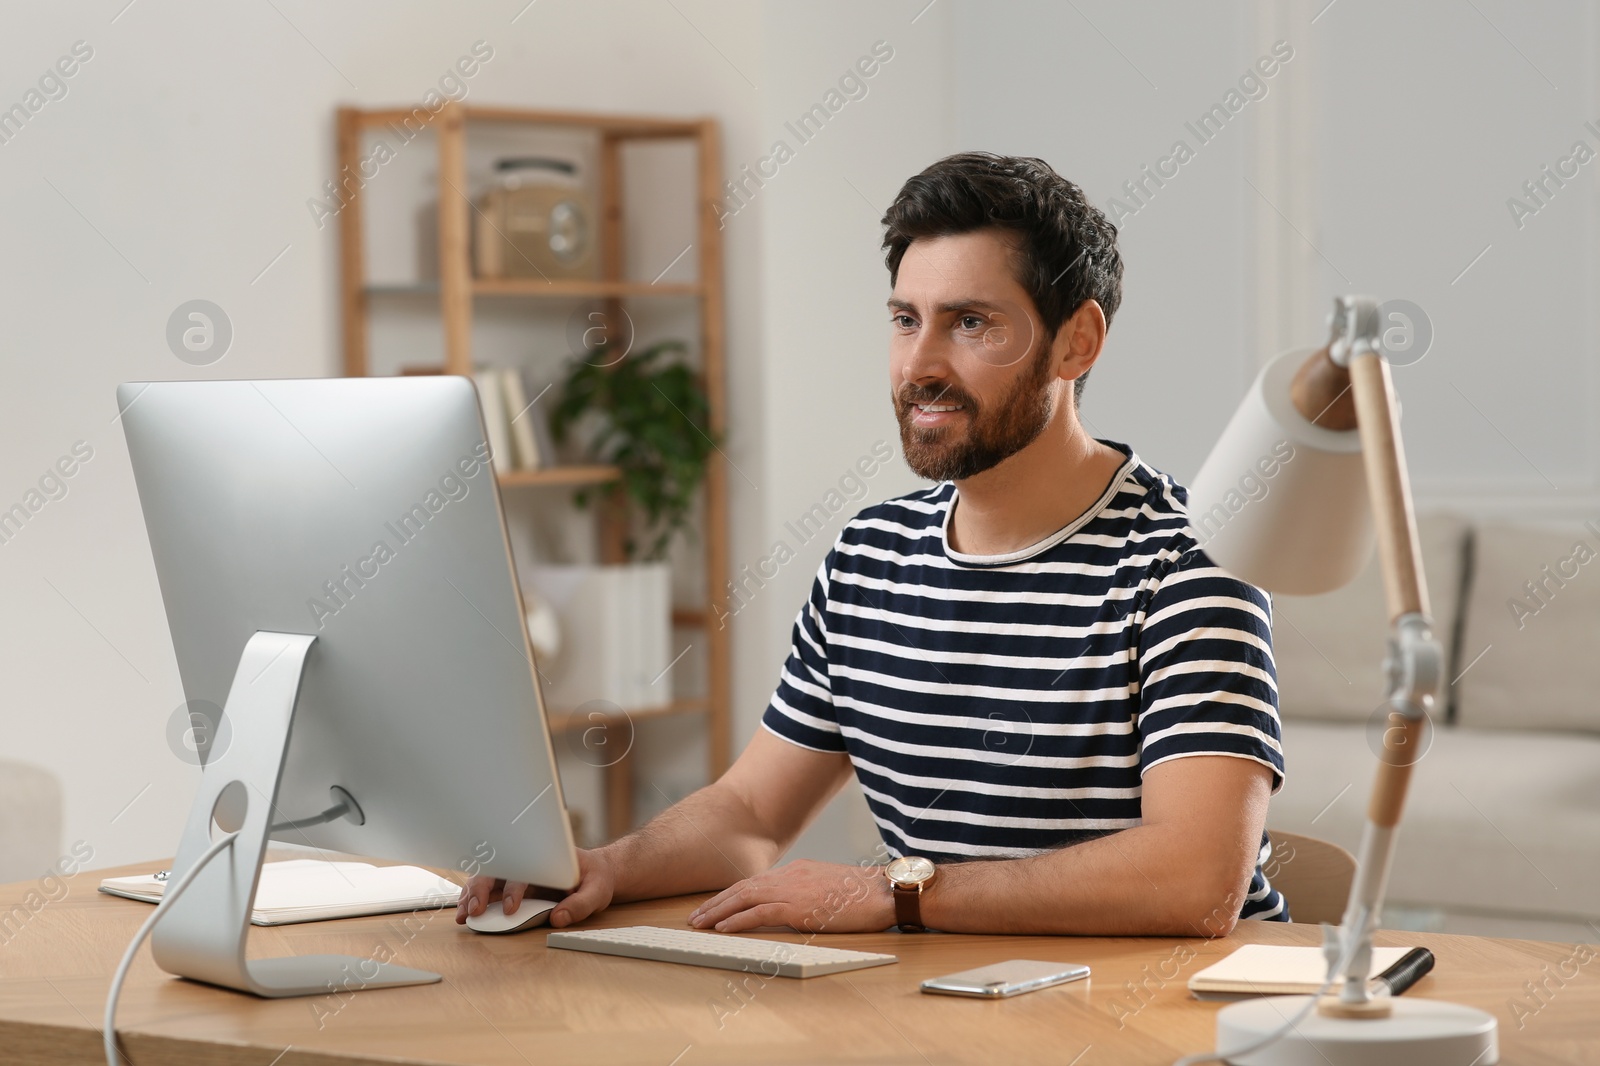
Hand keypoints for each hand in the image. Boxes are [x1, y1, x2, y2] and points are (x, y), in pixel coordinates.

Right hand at [455, 847, 616, 927]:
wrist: (595, 872)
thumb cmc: (595, 878)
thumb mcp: (598, 890)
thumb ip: (581, 904)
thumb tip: (558, 918)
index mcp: (546, 861)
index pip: (524, 872)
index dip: (514, 889)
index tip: (511, 908)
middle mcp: (528, 865)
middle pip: (497, 871)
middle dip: (481, 889)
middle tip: (474, 911)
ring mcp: (518, 876)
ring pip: (486, 879)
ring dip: (471, 894)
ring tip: (462, 914)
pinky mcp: (512, 887)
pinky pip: (488, 890)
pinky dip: (472, 899)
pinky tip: (464, 913)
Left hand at [688, 859, 892, 933]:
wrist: (883, 892)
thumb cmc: (864, 895)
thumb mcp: (830, 889)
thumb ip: (808, 894)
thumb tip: (795, 908)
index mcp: (797, 871)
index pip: (755, 882)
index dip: (731, 895)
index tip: (715, 906)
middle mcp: (789, 875)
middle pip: (743, 887)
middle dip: (716, 902)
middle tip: (695, 916)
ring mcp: (792, 889)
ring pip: (744, 898)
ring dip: (718, 911)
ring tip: (700, 923)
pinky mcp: (798, 906)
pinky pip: (759, 912)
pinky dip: (738, 919)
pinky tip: (723, 928)